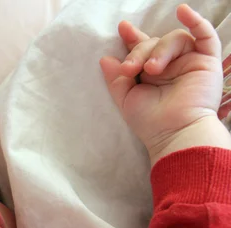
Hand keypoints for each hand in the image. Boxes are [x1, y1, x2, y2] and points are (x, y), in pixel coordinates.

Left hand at [99, 4, 223, 160]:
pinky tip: (183, 11)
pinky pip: (205, 35)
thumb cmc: (150, 121)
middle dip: (138, 52)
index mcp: (151, 74)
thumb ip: (115, 79)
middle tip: (130, 69)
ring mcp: (189, 62)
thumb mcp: (126, 99)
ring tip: (150, 69)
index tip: (122, 29)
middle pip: (154, 43)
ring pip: (173, 39)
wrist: (174, 132)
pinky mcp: (207, 62)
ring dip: (159, 50)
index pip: (142, 48)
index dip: (132, 38)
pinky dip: (195, 21)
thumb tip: (105, 58)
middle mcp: (171, 66)